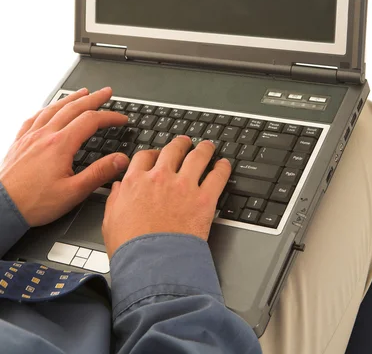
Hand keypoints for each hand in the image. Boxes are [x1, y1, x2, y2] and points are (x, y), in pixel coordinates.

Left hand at [0, 87, 129, 225]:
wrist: (1, 208)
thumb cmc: (33, 203)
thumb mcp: (73, 192)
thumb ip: (99, 173)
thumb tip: (120, 160)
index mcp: (60, 145)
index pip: (91, 121)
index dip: (110, 117)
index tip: (122, 119)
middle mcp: (45, 135)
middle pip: (74, 108)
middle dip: (94, 98)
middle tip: (106, 92)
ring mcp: (31, 137)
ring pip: (54, 109)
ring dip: (71, 98)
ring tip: (83, 93)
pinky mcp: (19, 143)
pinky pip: (34, 118)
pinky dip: (46, 109)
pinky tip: (49, 109)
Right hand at [102, 135, 231, 257]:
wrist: (152, 264)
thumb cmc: (130, 249)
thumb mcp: (110, 221)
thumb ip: (114, 200)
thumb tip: (118, 188)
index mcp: (136, 182)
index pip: (145, 156)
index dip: (153, 153)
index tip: (158, 155)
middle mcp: (160, 178)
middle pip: (173, 150)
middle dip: (180, 144)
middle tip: (185, 143)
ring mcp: (183, 186)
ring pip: (197, 156)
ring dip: (204, 149)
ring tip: (208, 147)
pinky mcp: (203, 198)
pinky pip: (217, 176)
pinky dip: (222, 168)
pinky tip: (224, 165)